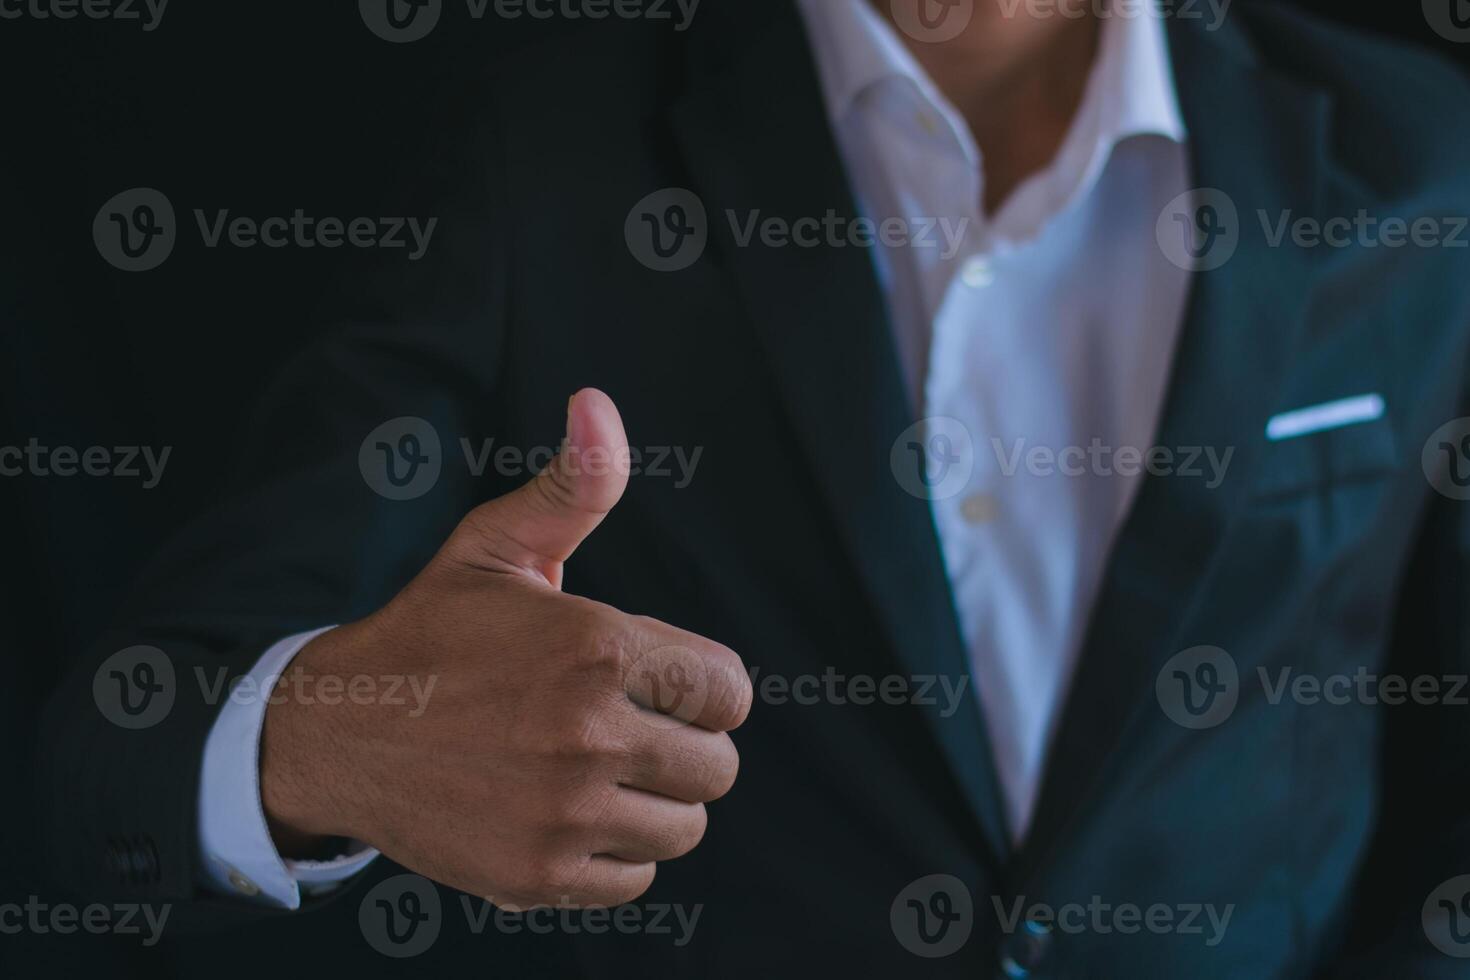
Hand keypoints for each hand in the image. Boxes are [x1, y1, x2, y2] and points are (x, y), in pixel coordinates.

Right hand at [259, 389, 751, 907]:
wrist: (336, 731)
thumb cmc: (430, 631)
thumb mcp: (496, 546)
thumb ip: (573, 485)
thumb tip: (598, 402)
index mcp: (597, 646)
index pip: (730, 690)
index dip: (706, 686)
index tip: (668, 684)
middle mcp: (589, 733)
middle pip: (717, 766)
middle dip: (688, 744)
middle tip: (635, 728)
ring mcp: (563, 812)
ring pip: (685, 826)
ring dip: (658, 802)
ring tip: (606, 771)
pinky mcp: (536, 873)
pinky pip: (636, 879)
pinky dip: (618, 854)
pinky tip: (575, 815)